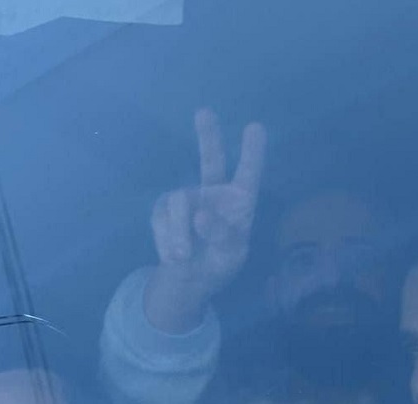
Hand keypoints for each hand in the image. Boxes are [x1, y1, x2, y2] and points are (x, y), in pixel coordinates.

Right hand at [144, 109, 265, 332]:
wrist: (191, 278)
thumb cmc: (221, 261)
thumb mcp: (230, 255)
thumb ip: (222, 236)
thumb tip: (200, 215)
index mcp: (240, 201)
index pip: (248, 175)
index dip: (252, 153)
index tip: (256, 127)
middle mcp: (215, 192)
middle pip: (211, 159)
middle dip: (208, 136)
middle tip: (204, 111)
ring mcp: (188, 198)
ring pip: (178, 201)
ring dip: (179, 232)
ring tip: (184, 256)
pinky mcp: (164, 209)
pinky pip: (161, 218)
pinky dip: (167, 240)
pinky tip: (174, 257)